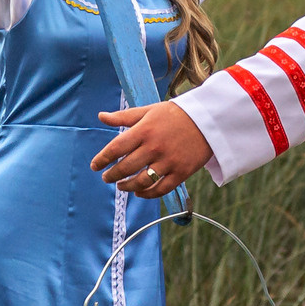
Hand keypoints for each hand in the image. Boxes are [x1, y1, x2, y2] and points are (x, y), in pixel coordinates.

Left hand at [91, 102, 213, 197]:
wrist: (209, 119)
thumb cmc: (175, 114)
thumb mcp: (149, 111)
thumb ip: (124, 116)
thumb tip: (101, 116)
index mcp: (144, 130)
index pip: (116, 148)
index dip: (102, 159)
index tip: (95, 165)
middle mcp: (154, 147)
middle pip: (125, 168)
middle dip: (111, 175)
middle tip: (106, 178)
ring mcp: (168, 161)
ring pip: (141, 182)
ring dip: (127, 187)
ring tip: (121, 186)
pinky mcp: (181, 172)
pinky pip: (160, 189)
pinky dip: (147, 194)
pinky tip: (139, 192)